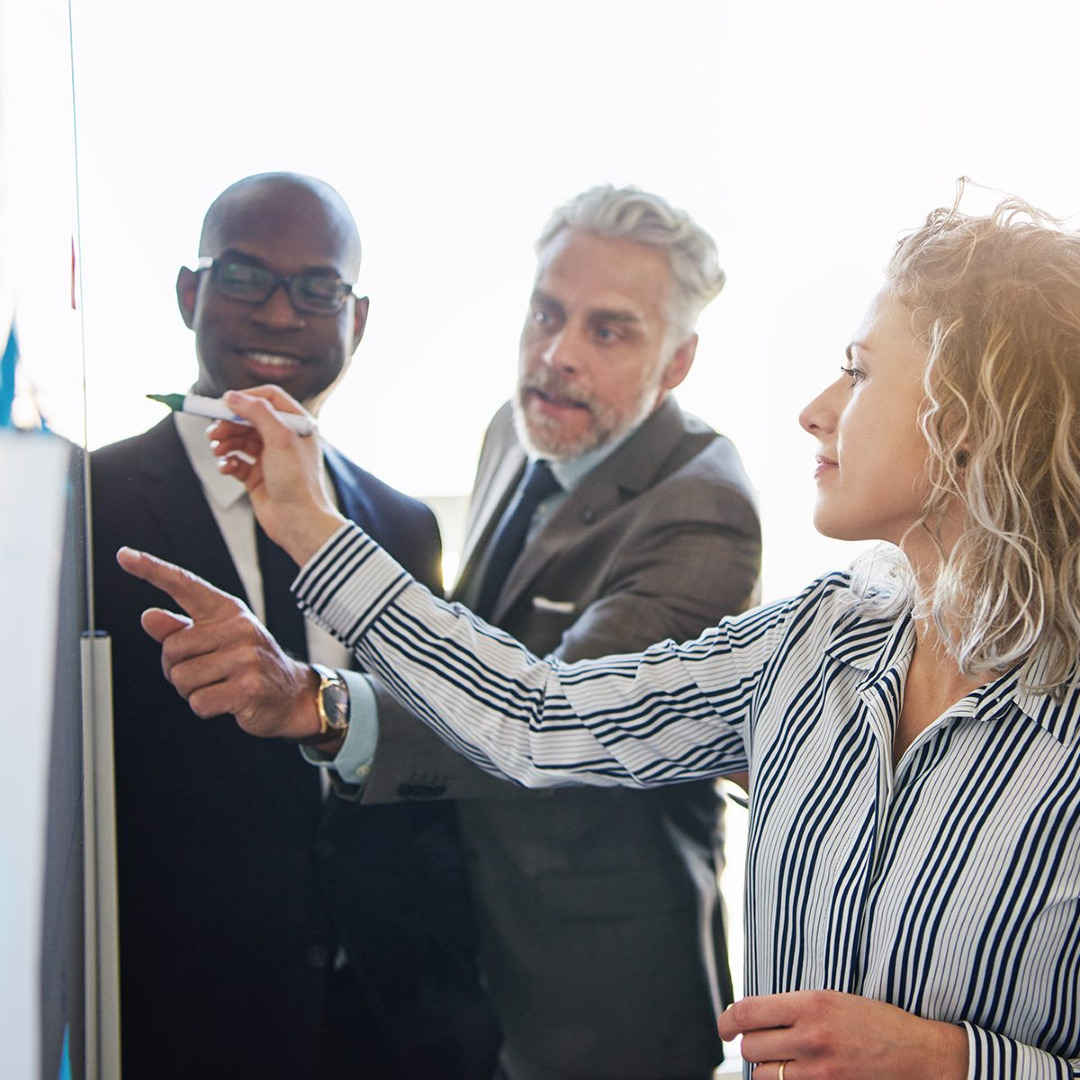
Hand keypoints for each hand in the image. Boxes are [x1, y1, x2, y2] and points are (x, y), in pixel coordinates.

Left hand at [116, 546, 323, 741]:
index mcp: (228, 611)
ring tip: (218, 685)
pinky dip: (205, 708)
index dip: (152, 570)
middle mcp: (239, 627)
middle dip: (177, 669)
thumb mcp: (216, 641)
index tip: (124, 555)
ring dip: (191, 691)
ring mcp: (246, 657)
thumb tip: (149, 616)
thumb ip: (180, 629)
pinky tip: (226, 701)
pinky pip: (198, 701)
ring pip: (181, 678)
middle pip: (171, 648)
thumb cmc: (248, 664)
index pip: (184, 585)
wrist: (291, 693)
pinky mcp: (248, 687)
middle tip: (205, 673)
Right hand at [209, 385, 345, 564]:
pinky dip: (227, 462)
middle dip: (229, 423)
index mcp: (298, 425)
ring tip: (218, 450)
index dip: (246, 398)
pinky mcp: (257, 476)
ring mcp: (270, 458)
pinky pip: (236, 462)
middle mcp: (284, 439)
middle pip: (249, 419)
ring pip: (240, 440)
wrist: (298, 522)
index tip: (225, 403)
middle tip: (213, 432)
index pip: (270, 398)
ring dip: (225, 442)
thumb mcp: (280, 439)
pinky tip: (225, 467)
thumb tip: (234, 396)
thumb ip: (258, 412)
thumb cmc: (298, 482)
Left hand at [717, 989, 967, 1079]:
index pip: (747, 1012)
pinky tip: (793, 1076)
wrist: (920, 1056)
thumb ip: (793, 1008)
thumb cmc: (875, 1023)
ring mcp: (819, 1071)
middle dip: (750, 1047)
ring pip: (763, 1075)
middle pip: (751, 1047)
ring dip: (765, 1070)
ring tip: (780, 1063)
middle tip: (762, 1045)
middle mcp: (811, 1037)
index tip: (725, 1027)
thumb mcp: (832, 1000)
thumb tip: (752, 1018)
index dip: (727, 1021)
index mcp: (810, 1004)